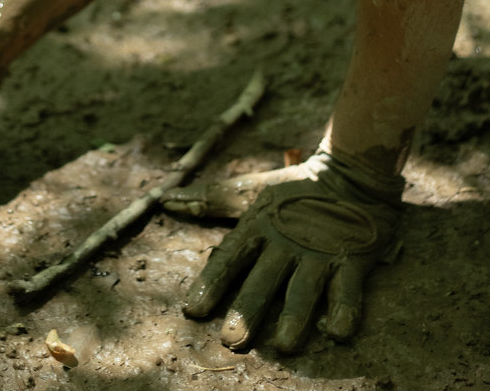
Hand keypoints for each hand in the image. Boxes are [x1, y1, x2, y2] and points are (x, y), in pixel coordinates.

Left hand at [162, 147, 403, 352]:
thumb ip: (210, 199)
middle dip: (247, 309)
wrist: (351, 174)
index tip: (193, 309)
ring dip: (294, 315)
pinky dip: (345, 309)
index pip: (231, 257)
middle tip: (231, 341)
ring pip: (304, 288)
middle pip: (263, 279)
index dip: (212, 282)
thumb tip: (166, 199)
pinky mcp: (351, 259)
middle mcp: (285, 242)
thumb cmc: (294, 189)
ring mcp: (319, 252)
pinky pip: (348, 288)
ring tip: (284, 344)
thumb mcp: (251, 191)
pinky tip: (337, 332)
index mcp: (259, 226)